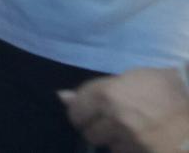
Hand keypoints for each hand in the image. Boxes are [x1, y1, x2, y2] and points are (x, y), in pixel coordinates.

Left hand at [61, 67, 188, 152]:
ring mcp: (132, 139)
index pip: (75, 112)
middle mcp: (115, 118)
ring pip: (109, 146)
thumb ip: (93, 91)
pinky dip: (133, 149)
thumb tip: (61, 97)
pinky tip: (145, 140)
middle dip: (98, 129)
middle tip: (114, 123)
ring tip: (135, 130)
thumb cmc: (162, 85)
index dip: (81, 114)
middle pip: (89, 133)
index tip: (89, 114)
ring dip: (117, 140)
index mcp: (107, 95)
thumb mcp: (126, 79)